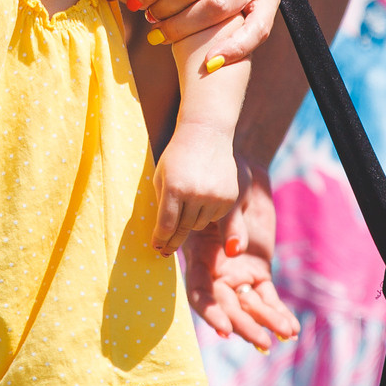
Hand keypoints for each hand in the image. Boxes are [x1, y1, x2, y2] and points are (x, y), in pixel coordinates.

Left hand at [150, 129, 237, 255]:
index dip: (160, 240)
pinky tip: (202, 197)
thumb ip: (161, 203)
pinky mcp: (229, 197)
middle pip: (183, 229)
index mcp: (174, 188)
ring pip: (198, 225)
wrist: (206, 134)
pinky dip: (206, 213)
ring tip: (186, 206)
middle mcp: (195, 193)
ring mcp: (214, 196)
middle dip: (173, 240)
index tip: (157, 248)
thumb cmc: (177, 155)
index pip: (166, 225)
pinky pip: (214, 217)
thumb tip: (162, 233)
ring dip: (190, 222)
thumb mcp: (161, 176)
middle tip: (166, 251)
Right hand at [180, 160, 297, 348]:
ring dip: (265, 322)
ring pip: (249, 306)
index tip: (225, 329)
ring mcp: (237, 274)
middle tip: (262, 341)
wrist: (242, 175)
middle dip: (244, 325)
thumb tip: (235, 249)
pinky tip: (291, 328)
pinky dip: (278, 312)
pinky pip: (267, 297)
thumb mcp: (226, 200)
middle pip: (227, 306)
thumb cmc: (226, 182)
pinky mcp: (258, 272)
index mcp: (199, 257)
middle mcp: (216, 272)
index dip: (211, 313)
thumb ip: (228, 224)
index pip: (200, 293)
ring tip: (284, 335)